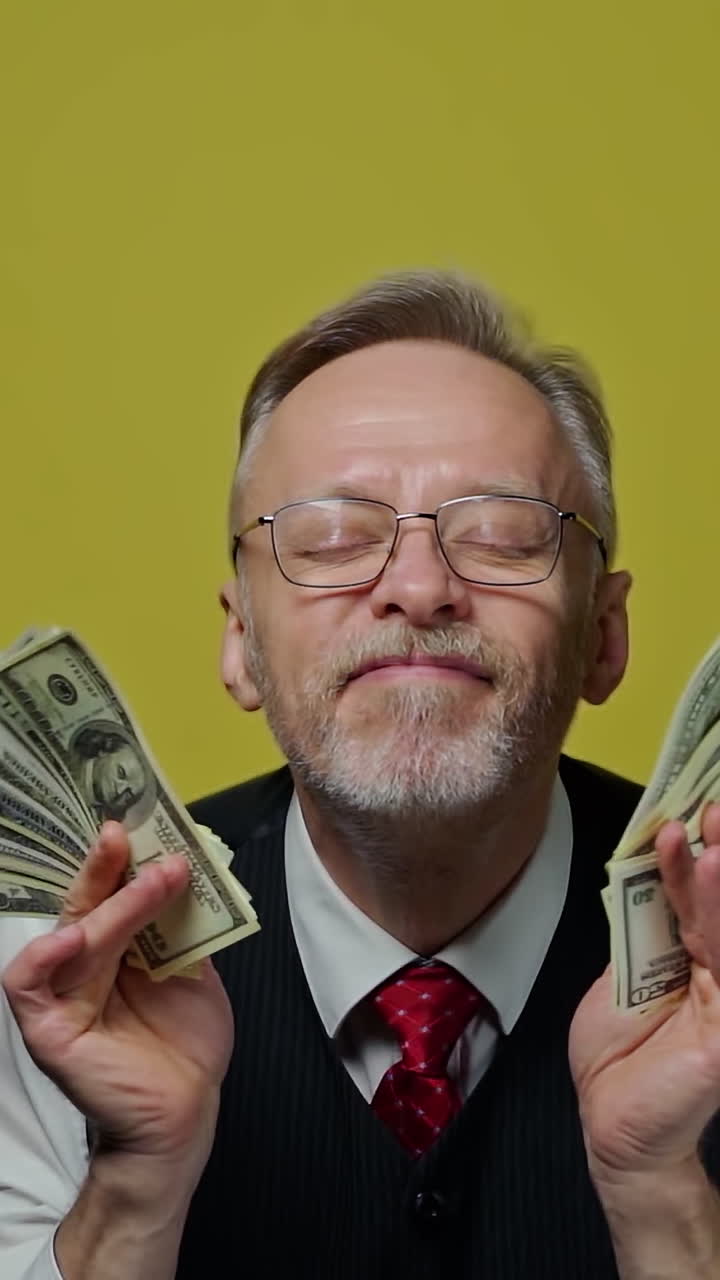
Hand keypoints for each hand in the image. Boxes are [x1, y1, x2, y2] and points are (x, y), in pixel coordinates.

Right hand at [1, 822, 233, 1169]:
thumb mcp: (194, 970)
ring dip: (113, 904)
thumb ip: (182, 926)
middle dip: (108, 866)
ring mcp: (62, 994)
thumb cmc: (185, 1044)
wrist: (186, 1112)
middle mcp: (83, 964)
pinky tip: (73, 936)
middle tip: (131, 835)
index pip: (110, 893)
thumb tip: (186, 871)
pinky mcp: (49, 1028)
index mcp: (115, 947)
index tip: (146, 824)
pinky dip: (44, 955)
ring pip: (74, 934)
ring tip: (154, 881)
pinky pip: (28, 983)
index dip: (122, 860)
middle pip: (86, 904)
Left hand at [569, 802, 719, 1180]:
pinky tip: (709, 872)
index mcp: (701, 955)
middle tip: (713, 804)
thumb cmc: (622, 1055)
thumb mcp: (626, 970)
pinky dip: (718, 913)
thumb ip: (648, 924)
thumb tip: (653, 867)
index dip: (698, 854)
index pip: (704, 894)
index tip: (693, 806)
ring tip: (712, 830)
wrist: (612, 1122)